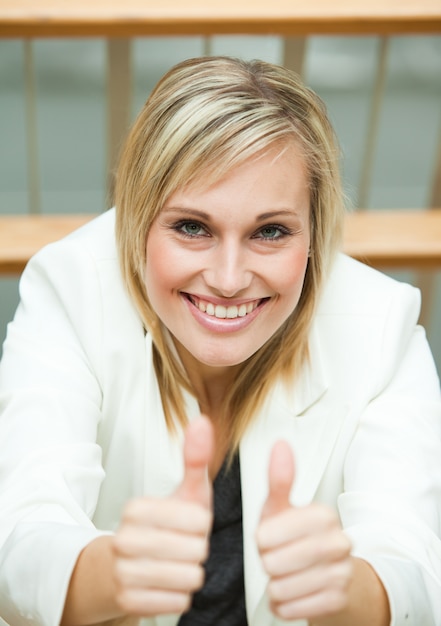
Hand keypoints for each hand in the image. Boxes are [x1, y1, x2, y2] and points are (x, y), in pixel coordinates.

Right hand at [112, 416, 213, 616]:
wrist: (124, 567)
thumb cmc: (165, 526)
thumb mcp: (184, 491)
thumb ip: (195, 458)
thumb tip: (203, 420)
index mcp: (136, 508)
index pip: (198, 521)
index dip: (202, 526)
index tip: (189, 524)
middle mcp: (124, 539)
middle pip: (196, 551)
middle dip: (198, 551)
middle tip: (183, 545)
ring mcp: (123, 572)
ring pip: (189, 578)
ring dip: (191, 573)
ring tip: (177, 563)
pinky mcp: (128, 602)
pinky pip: (179, 602)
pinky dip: (181, 595)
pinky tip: (169, 582)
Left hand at [256, 441, 352, 622]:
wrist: (333, 574)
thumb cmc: (298, 538)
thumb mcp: (282, 508)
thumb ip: (279, 479)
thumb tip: (280, 444)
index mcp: (322, 515)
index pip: (266, 536)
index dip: (261, 541)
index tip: (269, 538)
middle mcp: (338, 542)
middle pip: (273, 563)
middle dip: (268, 564)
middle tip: (278, 558)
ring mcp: (342, 573)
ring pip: (281, 587)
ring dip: (275, 586)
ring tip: (285, 575)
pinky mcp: (339, 601)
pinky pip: (293, 609)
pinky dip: (284, 605)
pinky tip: (291, 592)